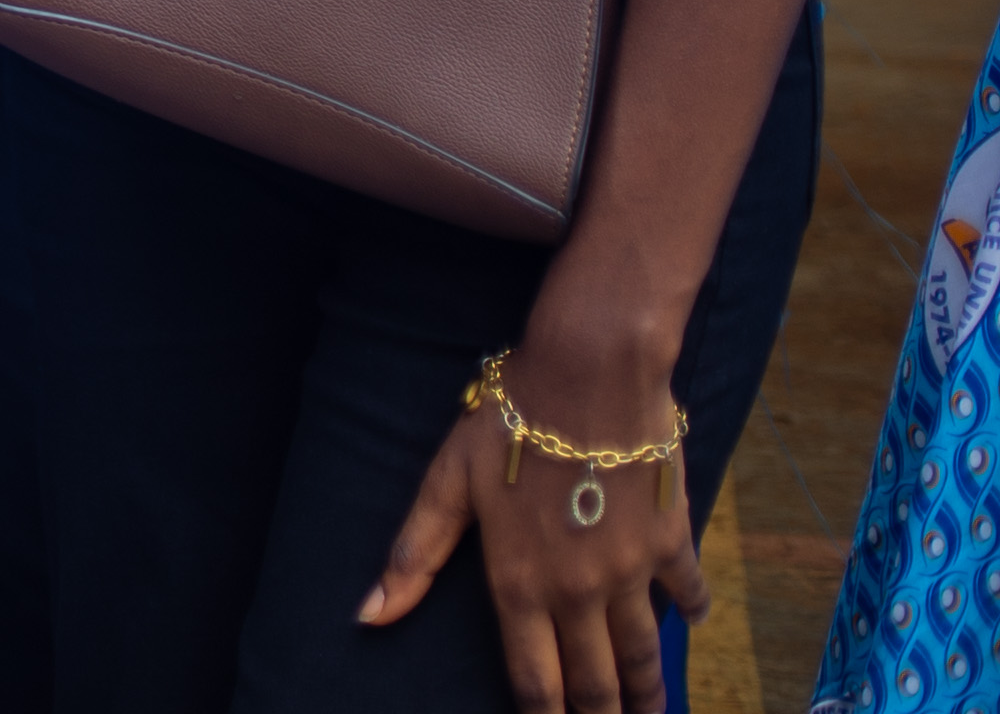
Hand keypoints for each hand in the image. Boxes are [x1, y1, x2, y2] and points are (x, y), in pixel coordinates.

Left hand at [364, 334, 699, 710]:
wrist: (587, 377)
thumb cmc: (506, 424)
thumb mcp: (447, 484)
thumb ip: (415, 556)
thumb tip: (368, 615)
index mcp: (520, 585)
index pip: (533, 678)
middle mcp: (579, 592)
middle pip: (595, 681)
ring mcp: (631, 572)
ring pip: (645, 653)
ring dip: (649, 691)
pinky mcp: (671, 541)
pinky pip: (687, 591)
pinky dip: (691, 612)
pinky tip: (691, 624)